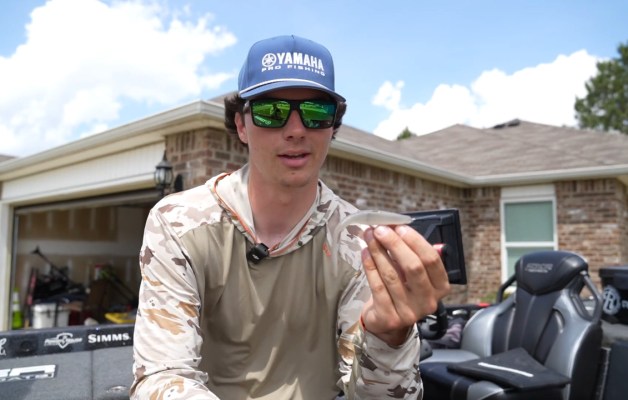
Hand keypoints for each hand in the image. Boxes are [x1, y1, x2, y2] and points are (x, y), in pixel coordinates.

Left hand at [360, 224, 449, 345]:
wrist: (387, 320)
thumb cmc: (403, 290)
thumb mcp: (414, 274)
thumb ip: (412, 253)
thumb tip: (397, 227)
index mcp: (440, 286)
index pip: (431, 259)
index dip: (415, 241)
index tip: (399, 227)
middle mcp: (428, 301)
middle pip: (413, 267)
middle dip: (395, 244)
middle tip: (380, 230)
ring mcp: (409, 311)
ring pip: (392, 275)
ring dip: (378, 251)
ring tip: (369, 237)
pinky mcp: (389, 317)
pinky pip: (378, 286)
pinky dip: (370, 266)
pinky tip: (365, 253)